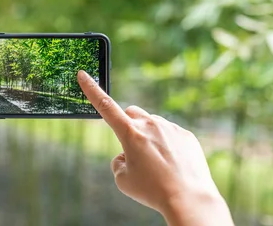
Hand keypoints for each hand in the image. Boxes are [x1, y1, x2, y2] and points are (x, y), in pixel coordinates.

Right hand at [77, 70, 233, 225]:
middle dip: (129, 125)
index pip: (105, 106)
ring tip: (158, 165)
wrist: (189, 199)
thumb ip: (118, 161)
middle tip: (134, 149)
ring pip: (152, 125)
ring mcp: (170, 128)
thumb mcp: (122, 179)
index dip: (91, 89)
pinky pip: (170, 134)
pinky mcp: (186, 135)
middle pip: (131, 114)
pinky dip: (167, 145)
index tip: (83, 73)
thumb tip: (126, 153)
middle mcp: (149, 124)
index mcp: (129, 133)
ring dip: (149, 137)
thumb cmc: (152, 191)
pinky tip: (173, 165)